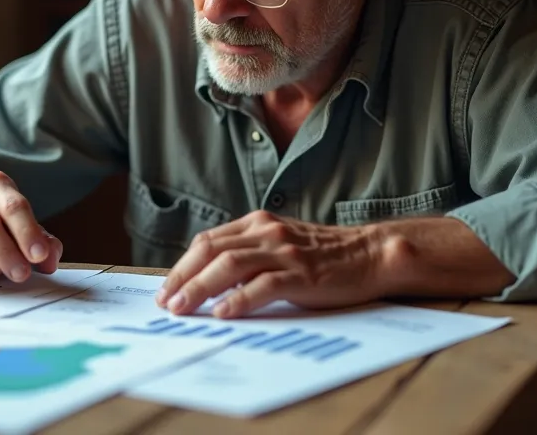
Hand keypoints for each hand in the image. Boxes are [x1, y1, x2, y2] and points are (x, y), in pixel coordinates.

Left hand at [155, 210, 386, 317]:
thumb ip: (248, 254)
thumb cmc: (323, 256)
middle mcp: (267, 232)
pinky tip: (223, 313)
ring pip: (230, 266)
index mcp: (258, 223)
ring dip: (200, 288)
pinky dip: (238, 300)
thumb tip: (208, 281)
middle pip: (212, 251)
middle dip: (183, 278)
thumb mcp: (280, 244)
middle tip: (166, 303)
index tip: (166, 289)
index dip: (182, 266)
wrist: (370, 254)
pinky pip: (263, 285)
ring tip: (183, 309)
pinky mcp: (302, 274)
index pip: (208, 241)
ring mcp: (284, 251)